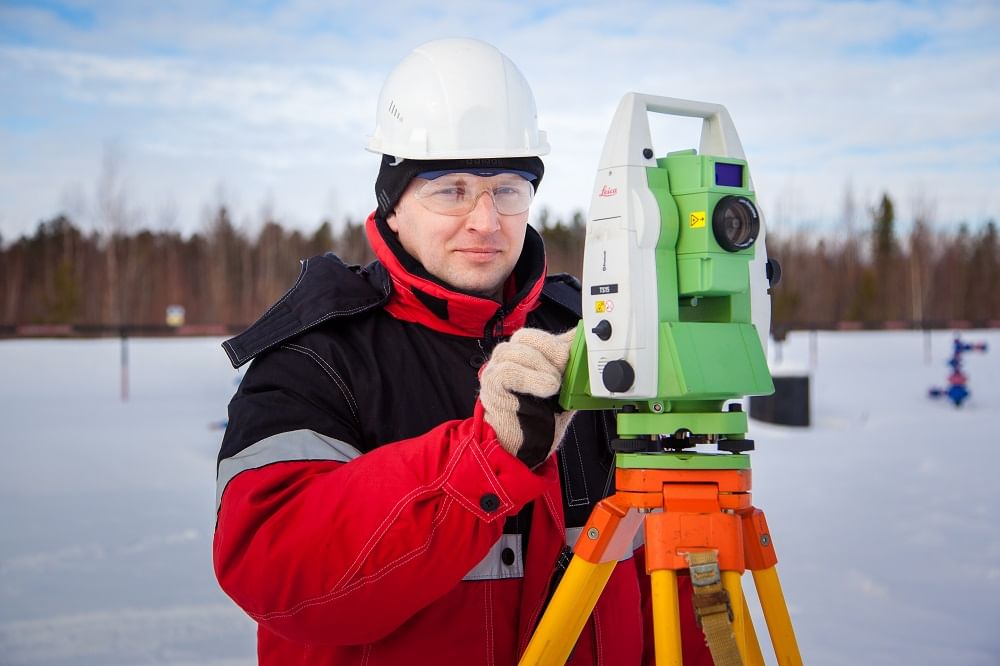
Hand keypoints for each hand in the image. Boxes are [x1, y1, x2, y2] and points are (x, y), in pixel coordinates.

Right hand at [479, 328, 576, 468]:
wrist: (522, 452)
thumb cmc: (539, 423)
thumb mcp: (564, 395)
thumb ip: (573, 374)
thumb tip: (587, 353)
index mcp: (526, 359)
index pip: (542, 337)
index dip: (561, 339)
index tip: (579, 344)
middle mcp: (509, 361)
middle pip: (526, 336)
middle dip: (550, 347)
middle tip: (566, 362)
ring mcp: (496, 371)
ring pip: (515, 350)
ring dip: (541, 364)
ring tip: (555, 384)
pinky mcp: (491, 386)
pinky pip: (507, 371)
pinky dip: (529, 377)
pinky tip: (545, 388)